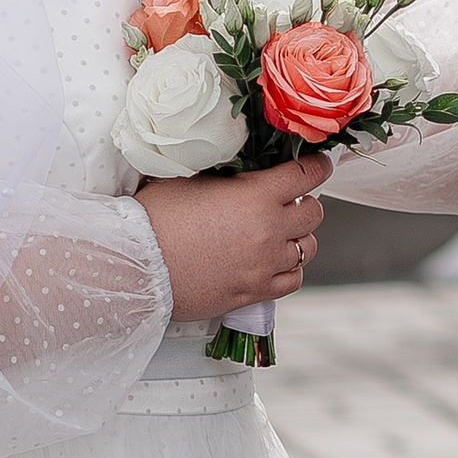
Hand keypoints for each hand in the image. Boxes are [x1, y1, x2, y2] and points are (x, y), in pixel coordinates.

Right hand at [139, 156, 331, 318]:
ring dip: (298, 237)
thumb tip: (237, 171)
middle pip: (314, 213)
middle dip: (305, 203)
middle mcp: (269, 231)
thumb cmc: (153, 221)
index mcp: (255, 196)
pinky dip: (289, 269)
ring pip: (308, 249)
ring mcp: (265, 265)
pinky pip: (293, 280)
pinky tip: (273, 262)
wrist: (137, 268)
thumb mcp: (189, 180)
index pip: (306, 175)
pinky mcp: (255, 292)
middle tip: (290, 201)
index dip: (318, 167)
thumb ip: (225, 176)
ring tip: (279, 233)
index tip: (319, 165)